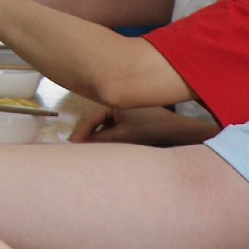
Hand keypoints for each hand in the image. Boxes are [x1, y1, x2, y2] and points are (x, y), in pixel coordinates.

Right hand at [70, 103, 220, 146]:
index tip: (70, 146)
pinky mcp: (126, 113)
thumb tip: (79, 145)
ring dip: (93, 133)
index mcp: (113, 100)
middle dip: (84, 132)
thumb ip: (101, 140)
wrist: (178, 130)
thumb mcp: (124, 136)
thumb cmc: (152, 129)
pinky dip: (103, 131)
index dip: (79, 133)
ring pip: (100, 120)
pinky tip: (100, 142)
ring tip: (84, 146)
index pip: (89, 117)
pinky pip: (109, 121)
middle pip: (93, 117)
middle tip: (73, 147)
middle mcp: (115, 100)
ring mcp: (121, 106)